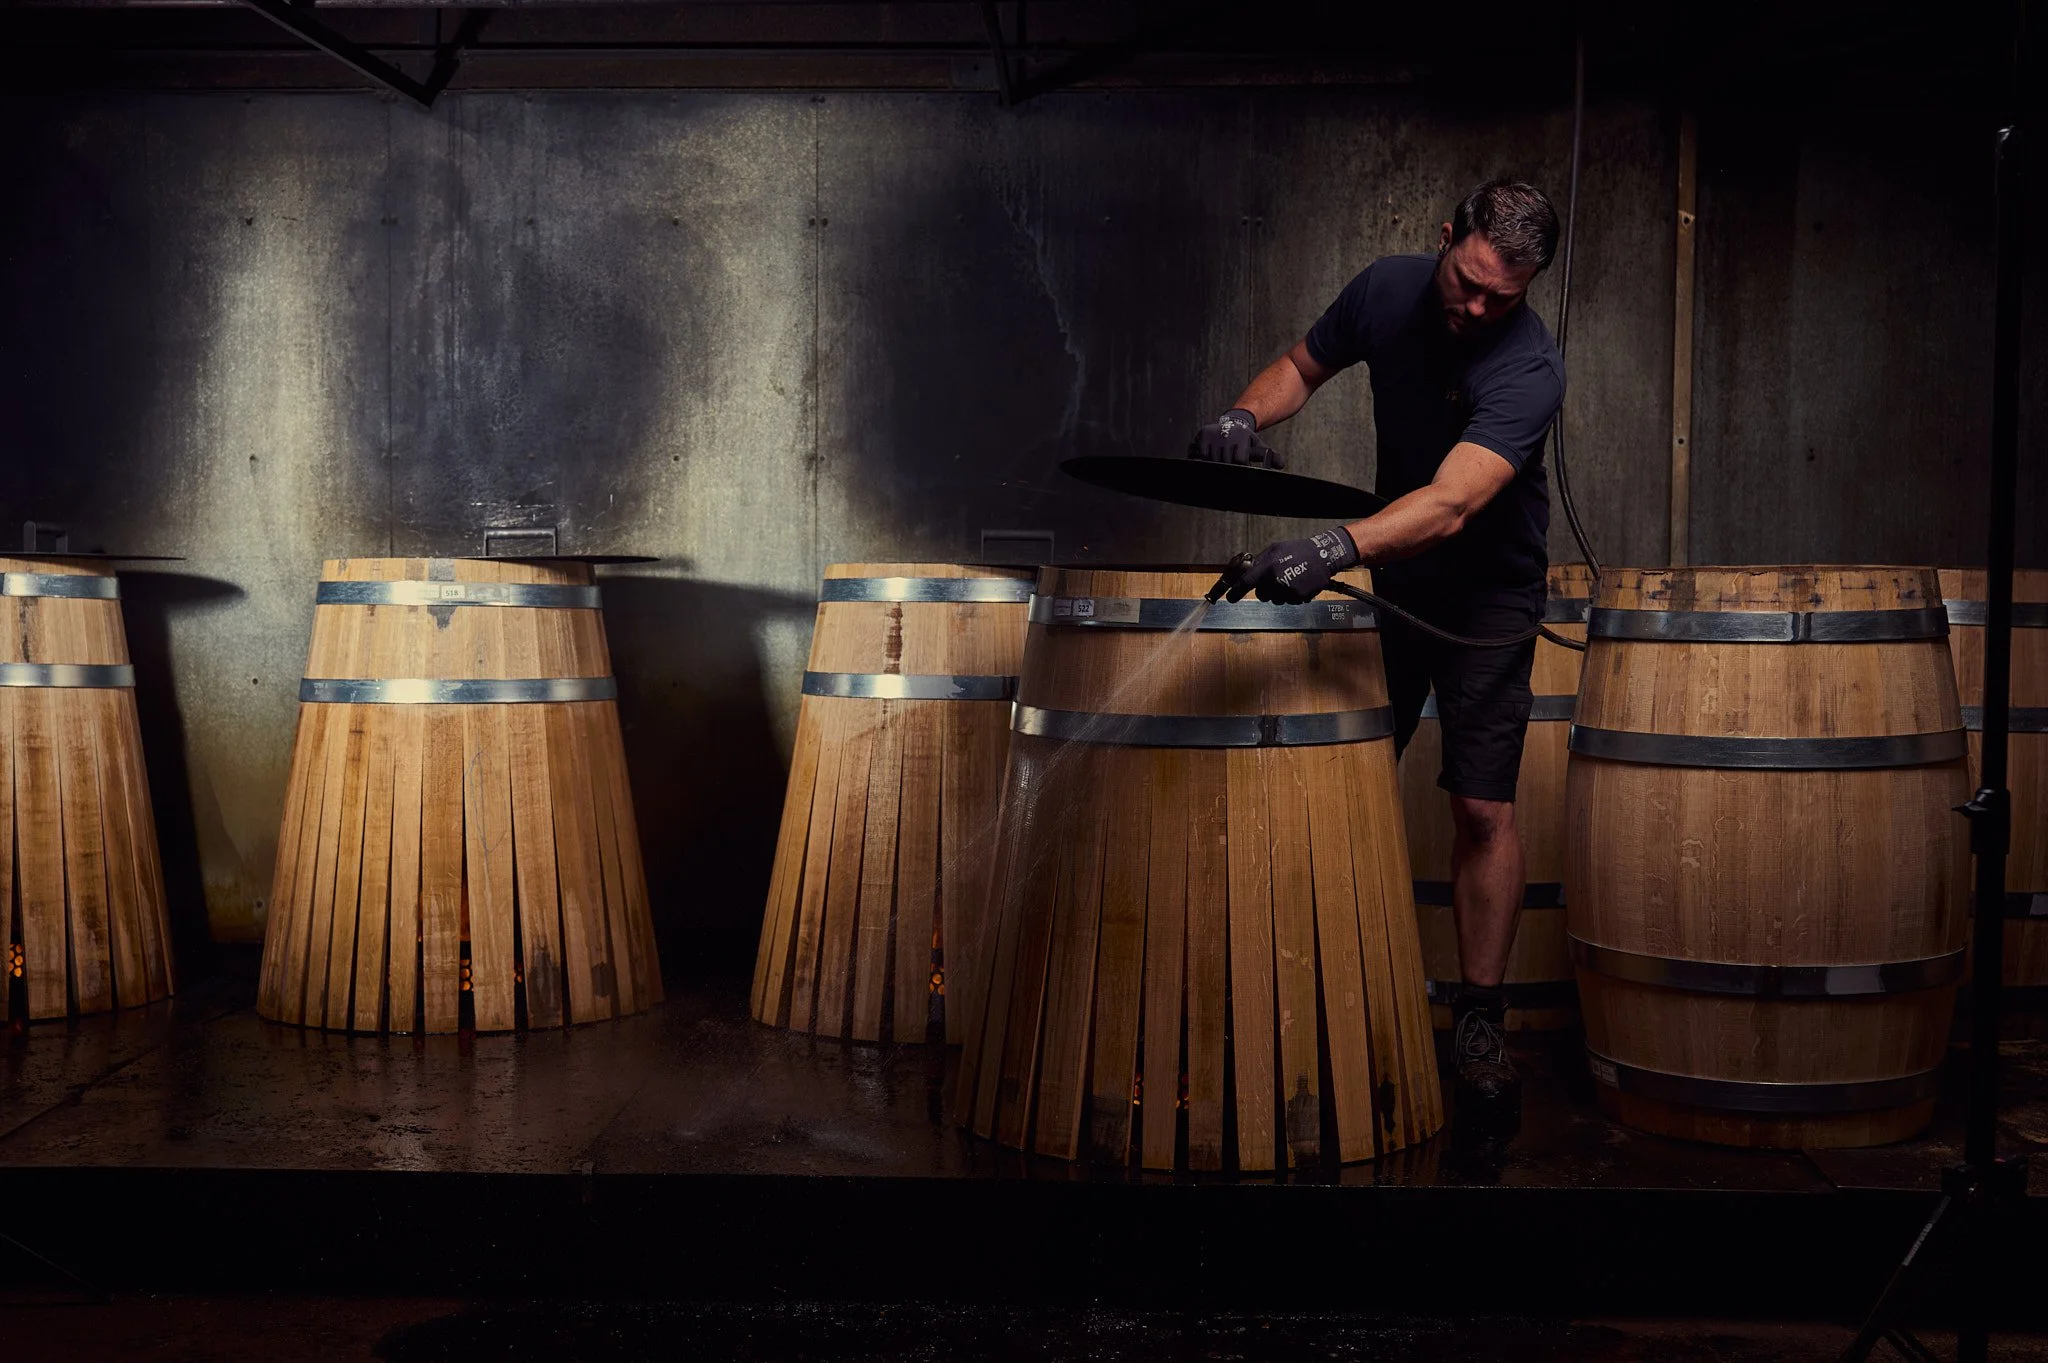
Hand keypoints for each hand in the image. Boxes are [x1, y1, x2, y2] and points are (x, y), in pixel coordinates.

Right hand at [1188, 408, 1283, 467]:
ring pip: (1212, 460)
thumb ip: (1269, 455)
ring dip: (1216, 463)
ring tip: (1221, 456)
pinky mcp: (1202, 436)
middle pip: (1225, 462)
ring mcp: (1214, 435)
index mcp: (1242, 438)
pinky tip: (1211, 453)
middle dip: (1228, 465)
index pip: (1239, 460)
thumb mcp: (1257, 445)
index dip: (1240, 465)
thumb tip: (1281, 465)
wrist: (1231, 423)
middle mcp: (1228, 435)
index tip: (1240, 463)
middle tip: (1229, 460)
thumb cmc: (1245, 439)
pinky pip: (1201, 455)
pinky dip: (1205, 457)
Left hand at [1224, 527, 1358, 603]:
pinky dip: (1291, 595)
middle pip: (1261, 595)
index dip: (1235, 592)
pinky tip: (1298, 584)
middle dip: (1264, 590)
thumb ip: (1260, 562)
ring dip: (1278, 593)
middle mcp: (1276, 580)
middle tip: (1274, 580)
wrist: (1323, 556)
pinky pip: (1288, 601)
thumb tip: (1245, 572)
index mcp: (1267, 567)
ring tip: (1289, 579)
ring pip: (1275, 600)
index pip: (1246, 583)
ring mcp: (1288, 591)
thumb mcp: (1274, 549)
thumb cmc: (1297, 550)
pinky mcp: (1299, 598)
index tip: (1230, 598)